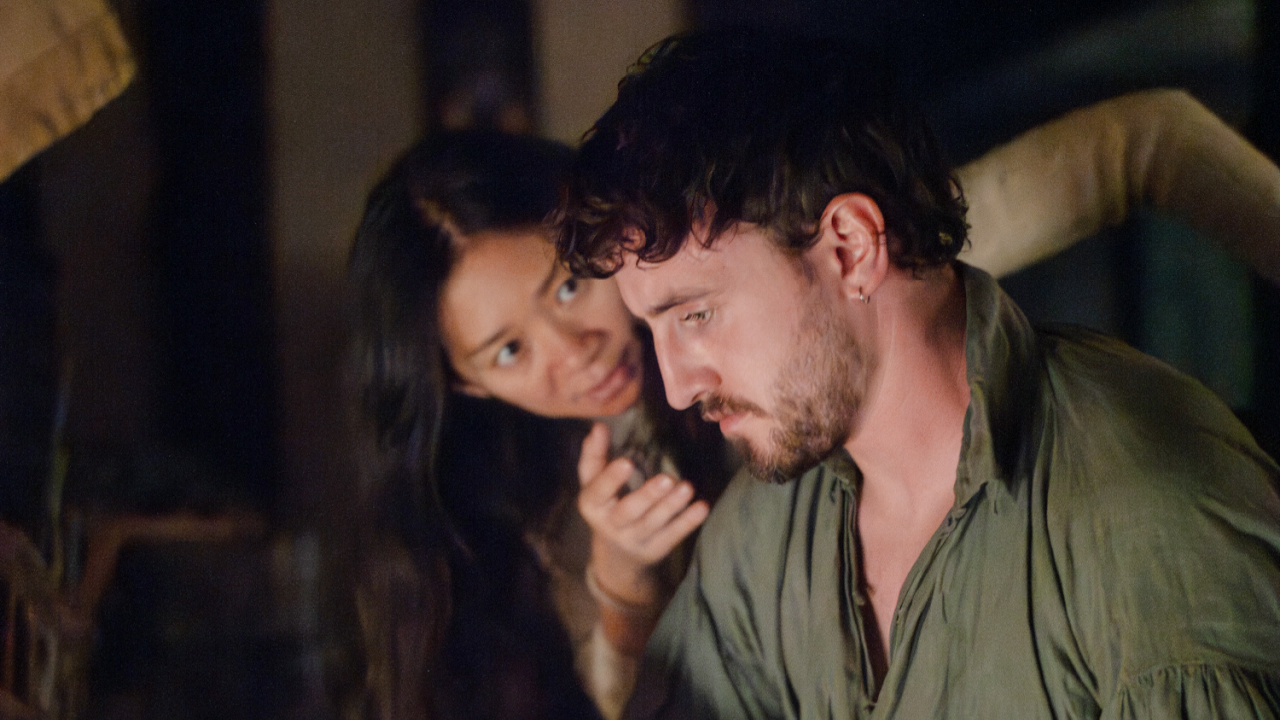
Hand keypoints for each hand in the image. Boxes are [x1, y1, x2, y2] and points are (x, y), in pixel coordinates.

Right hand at [577, 422, 709, 607]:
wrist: (617, 555)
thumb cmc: (606, 506)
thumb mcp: (594, 483)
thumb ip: (594, 455)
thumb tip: (598, 426)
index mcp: (592, 505)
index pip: (598, 491)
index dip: (611, 479)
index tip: (627, 462)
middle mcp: (610, 525)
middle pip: (628, 511)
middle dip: (648, 496)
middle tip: (667, 479)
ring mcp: (634, 540)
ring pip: (653, 524)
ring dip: (671, 506)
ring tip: (687, 487)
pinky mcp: (656, 549)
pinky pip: (672, 536)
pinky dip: (687, 522)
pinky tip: (702, 507)